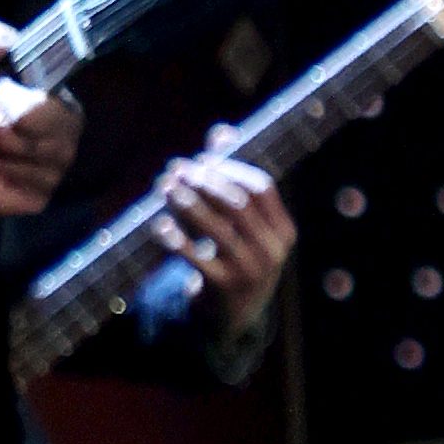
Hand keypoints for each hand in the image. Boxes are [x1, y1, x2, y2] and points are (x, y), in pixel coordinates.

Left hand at [156, 125, 294, 339]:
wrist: (233, 313)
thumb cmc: (235, 252)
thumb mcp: (242, 222)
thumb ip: (230, 176)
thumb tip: (222, 130)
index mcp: (283, 230)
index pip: (261, 187)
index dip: (230, 168)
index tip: (202, 159)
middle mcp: (272, 250)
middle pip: (236, 204)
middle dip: (203, 181)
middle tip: (174, 168)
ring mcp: (251, 271)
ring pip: (217, 229)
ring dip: (186, 203)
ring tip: (163, 187)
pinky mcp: (224, 288)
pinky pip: (198, 258)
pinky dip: (177, 239)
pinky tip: (160, 223)